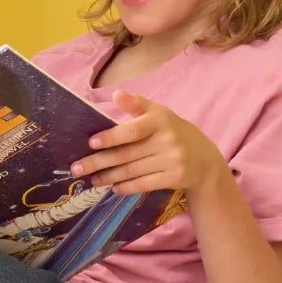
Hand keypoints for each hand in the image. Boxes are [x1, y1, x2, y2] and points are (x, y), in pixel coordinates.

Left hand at [70, 90, 227, 196]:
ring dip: (109, 177)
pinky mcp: (175, 178)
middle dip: (99, 162)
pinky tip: (113, 188)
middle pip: (127, 154)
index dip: (111, 136)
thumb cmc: (172, 131)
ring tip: (91, 179)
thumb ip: (136, 105)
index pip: (133, 130)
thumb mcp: (158, 113)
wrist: (204, 159)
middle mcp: (167, 139)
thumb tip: (116, 94)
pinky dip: (127, 187)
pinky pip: (145, 184)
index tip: (91, 143)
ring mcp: (172, 160)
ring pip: (133, 171)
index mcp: (160, 119)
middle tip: (77, 168)